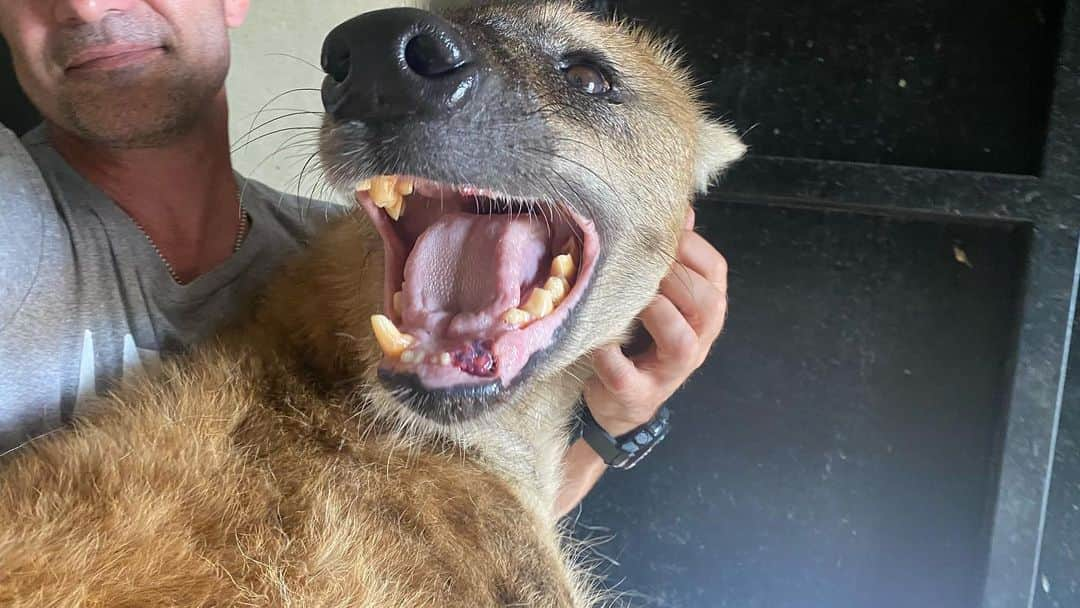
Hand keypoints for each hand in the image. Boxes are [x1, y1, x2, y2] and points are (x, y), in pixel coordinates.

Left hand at [583, 208, 727, 436]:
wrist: (620, 400)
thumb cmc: (641, 336)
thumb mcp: (661, 294)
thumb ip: (673, 256)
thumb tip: (683, 209)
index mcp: (705, 310)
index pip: (715, 271)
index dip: (688, 247)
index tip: (656, 234)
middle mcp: (697, 340)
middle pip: (708, 304)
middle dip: (676, 279)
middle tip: (645, 267)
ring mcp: (670, 372)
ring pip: (682, 342)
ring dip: (658, 313)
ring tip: (633, 298)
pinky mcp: (638, 394)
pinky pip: (628, 377)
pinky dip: (612, 358)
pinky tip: (598, 341)